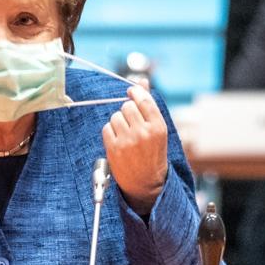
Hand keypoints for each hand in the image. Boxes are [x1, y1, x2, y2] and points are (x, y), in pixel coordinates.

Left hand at [102, 85, 168, 215]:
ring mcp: (128, 141)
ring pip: (115, 116)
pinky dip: (110, 132)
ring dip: (118, 122)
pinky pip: (106, 128)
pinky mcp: (114, 148)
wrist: (146, 183)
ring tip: (126, 134)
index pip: (144, 100)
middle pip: (126, 106)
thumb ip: (149, 105)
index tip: (131, 91)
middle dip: (127, 112)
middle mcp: (144, 132)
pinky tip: (118, 141)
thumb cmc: (153, 154)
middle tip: (131, 123)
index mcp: (158, 127)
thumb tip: (141, 82)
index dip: (136, 92)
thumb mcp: (157, 130)